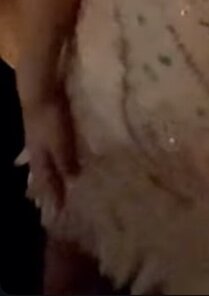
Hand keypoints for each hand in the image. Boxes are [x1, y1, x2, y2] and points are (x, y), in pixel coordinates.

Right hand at [21, 85, 78, 214]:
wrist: (39, 93)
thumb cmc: (51, 120)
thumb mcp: (61, 143)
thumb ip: (66, 161)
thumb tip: (72, 182)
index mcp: (40, 160)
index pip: (49, 184)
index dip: (54, 198)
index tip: (58, 215)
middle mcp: (36, 153)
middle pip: (41, 176)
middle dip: (46, 190)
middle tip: (46, 206)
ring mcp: (36, 141)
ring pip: (40, 165)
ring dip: (44, 177)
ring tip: (44, 188)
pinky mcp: (40, 129)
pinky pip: (43, 152)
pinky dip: (46, 161)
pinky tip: (47, 158)